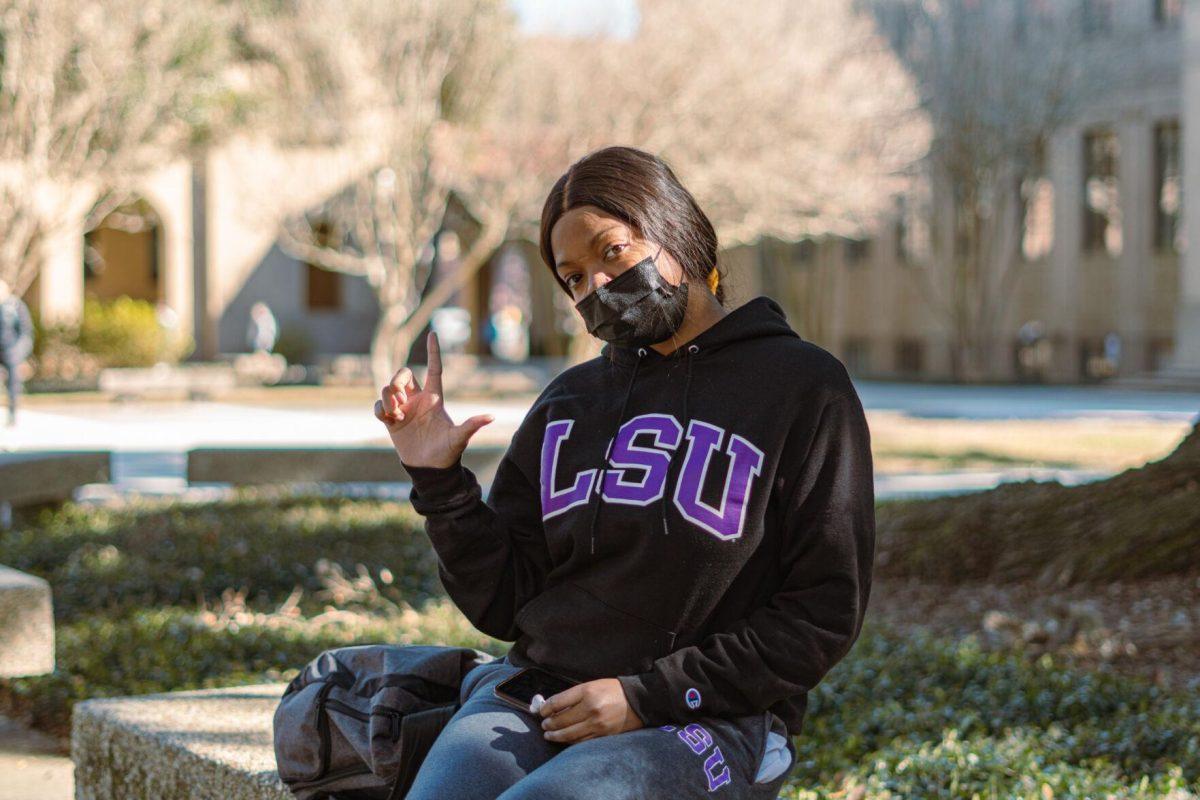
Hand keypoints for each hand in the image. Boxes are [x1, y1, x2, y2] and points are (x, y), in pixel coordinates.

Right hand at [373, 330, 493, 467]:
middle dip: (396, 380)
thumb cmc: (448, 452)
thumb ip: (472, 426)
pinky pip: (379, 406)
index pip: (433, 369)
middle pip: (403, 374)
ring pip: (388, 389)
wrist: (430, 469)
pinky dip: (380, 409)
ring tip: (396, 414)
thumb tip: (492, 417)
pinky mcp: (391, 421)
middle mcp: (418, 400)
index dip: (433, 352)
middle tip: (399, 398)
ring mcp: (403, 410)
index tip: (434, 334)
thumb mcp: (460, 438)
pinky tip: (389, 420)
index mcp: (434, 398)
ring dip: (388, 397)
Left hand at [537, 678, 644, 743]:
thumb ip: (574, 696)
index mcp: (587, 692)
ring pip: (569, 734)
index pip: (558, 702)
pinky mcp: (602, 735)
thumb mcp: (592, 685)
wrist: (638, 701)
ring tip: (549, 735)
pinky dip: (570, 741)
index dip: (546, 708)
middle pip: (561, 720)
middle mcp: (591, 708)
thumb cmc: (613, 690)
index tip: (541, 711)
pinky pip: (581, 741)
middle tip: (544, 725)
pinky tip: (565, 740)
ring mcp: (597, 724)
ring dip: (556, 736)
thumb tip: (555, 706)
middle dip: (549, 724)